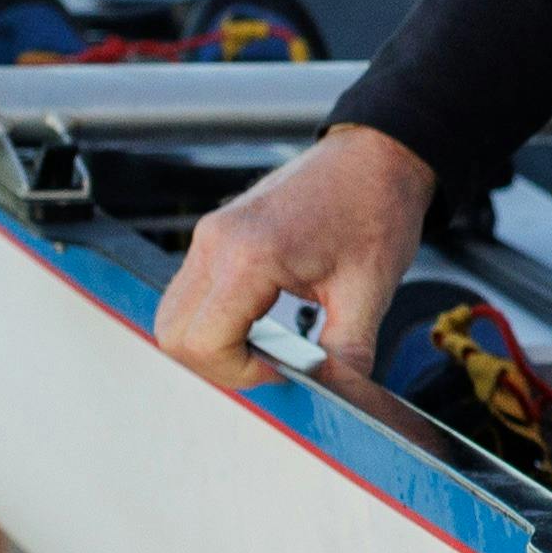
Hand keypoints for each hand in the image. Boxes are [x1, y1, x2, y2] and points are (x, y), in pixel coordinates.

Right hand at [156, 128, 436, 390]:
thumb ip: (346, 354)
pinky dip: (213, 319)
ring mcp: (209, 234)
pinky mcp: (214, 234)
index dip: (238, 373)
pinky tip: (261, 321)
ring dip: (211, 343)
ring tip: (266, 345)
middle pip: (174, 334)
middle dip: (217, 366)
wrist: (376, 154)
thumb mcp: (370, 290)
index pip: (202, 342)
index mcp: (249, 255)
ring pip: (174, 315)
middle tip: (271, 365)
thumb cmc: (376, 209)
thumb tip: (337, 398)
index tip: (282, 370)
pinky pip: (190, 293)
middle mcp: (216, 242)